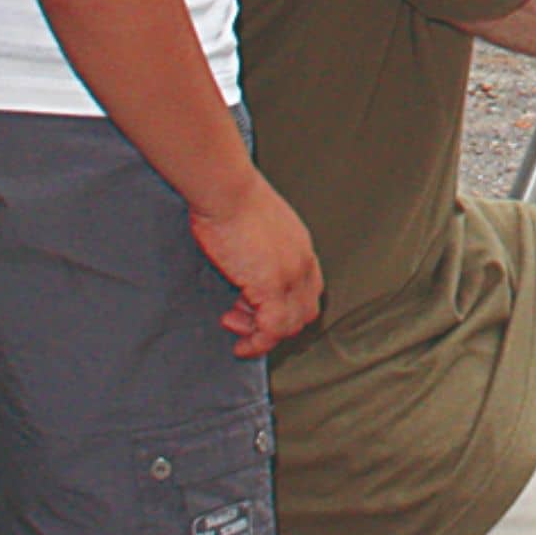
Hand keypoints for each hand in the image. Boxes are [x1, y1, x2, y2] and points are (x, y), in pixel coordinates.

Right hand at [193, 177, 323, 356]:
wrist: (226, 189)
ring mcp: (290, 275)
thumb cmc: (231, 199)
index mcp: (301, 247)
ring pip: (290, 324)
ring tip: (236, 329)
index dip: (287, 307)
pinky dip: (258, 342)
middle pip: (304, 311)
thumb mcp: (257, 225)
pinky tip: (242, 345)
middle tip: (244, 322)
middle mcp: (302, 262)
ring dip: (262, 335)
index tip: (260, 311)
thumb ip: (261, 248)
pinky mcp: (271, 285)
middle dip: (275, 324)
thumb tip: (245, 263)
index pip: (309, 290)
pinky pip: (272, 328)